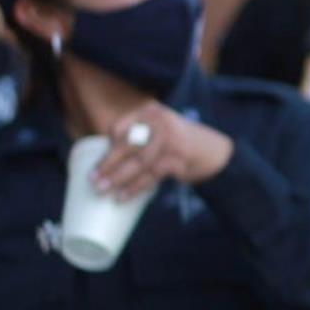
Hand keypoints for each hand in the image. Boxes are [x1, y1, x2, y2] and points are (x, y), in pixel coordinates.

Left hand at [93, 101, 234, 200]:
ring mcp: (170, 140)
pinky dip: (136, 188)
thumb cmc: (180, 143)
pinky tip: (124, 197)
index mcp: (151, 112)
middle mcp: (160, 123)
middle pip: (126, 146)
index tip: (98, 161)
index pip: (120, 128)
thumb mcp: (161, 129)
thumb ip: (139, 136)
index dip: (108, 145)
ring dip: (118, 179)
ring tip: (103, 191)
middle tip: (92, 179)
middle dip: (108, 165)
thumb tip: (106, 158)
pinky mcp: (178, 159)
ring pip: (137, 163)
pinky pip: (151, 176)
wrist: (216, 153)